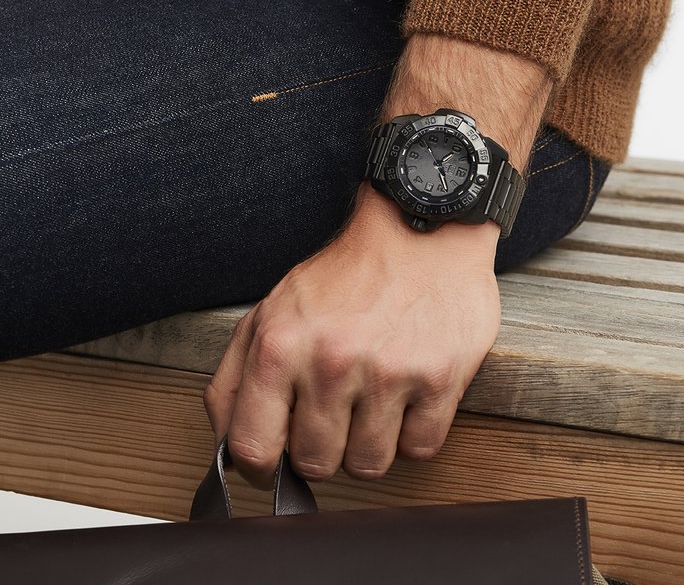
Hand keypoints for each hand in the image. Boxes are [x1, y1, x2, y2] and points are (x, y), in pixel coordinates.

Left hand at [202, 183, 501, 487]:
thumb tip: (230, 446)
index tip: (276, 460)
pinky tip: (408, 395)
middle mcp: (331, 361)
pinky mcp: (438, 378)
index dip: (262, 467)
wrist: (418, 231)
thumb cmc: (346, 275)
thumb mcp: (272, 310)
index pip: (253, 447)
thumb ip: (237, 376)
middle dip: (325, 446)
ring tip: (374, 399)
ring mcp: (388, 372)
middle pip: (317, 463)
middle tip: (337, 411)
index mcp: (280, 345)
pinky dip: (414, 432)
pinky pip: (420, 449)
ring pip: (369, 464)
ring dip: (370, 441)